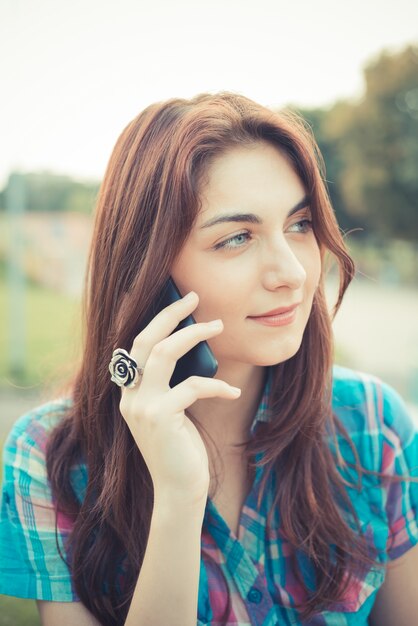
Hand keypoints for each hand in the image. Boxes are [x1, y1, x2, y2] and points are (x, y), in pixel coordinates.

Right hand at [118, 291, 240, 505]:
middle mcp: (129, 395)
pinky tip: (232, 390)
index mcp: (130, 391)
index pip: (136, 344)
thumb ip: (172, 382)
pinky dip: (216, 385)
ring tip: (218, 325)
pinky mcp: (159, 417)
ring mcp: (141, 405)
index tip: (176, 301)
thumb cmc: (182, 447)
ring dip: (193, 335)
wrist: (179, 489)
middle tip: (194, 296)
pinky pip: (191, 387)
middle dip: (170, 314)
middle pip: (145, 340)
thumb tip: (194, 345)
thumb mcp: (173, 409)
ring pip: (163, 354)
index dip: (154, 319)